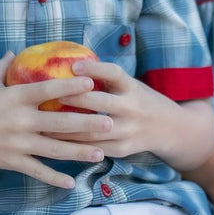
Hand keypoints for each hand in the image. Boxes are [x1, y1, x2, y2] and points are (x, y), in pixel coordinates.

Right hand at [0, 54, 115, 188]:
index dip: (70, 86)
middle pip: (60, 123)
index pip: (48, 89)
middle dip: (87, 123)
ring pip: (55, 149)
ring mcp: (18, 143)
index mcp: (15, 97)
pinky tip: (72, 183)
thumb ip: (3, 67)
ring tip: (102, 152)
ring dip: (80, 151)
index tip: (92, 82)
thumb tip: (15, 51)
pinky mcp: (12, 161)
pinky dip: (55, 178)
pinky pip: (37, 171)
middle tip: (110, 122)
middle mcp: (20, 121)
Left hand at [60, 59, 182, 159]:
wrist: (170, 128)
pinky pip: (94, 149)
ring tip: (43, 123)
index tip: (72, 66)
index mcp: (132, 87)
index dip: (94, 68)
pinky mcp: (123, 149)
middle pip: (100, 103)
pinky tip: (56, 143)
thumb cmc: (140, 100)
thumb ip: (107, 79)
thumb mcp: (131, 85)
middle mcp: (132, 108)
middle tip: (49, 97)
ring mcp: (128, 130)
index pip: (113, 73)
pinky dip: (75, 145)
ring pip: (93, 131)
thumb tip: (69, 65)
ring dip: (66, 128)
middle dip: (74, 100)